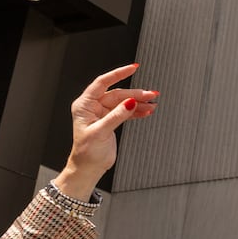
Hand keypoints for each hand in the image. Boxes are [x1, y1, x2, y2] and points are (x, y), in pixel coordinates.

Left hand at [52, 64, 159, 201]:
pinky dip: (137, 111)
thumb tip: (130, 102)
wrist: (88, 169)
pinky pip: (126, 111)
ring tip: (153, 103)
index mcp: (85, 105)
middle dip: (136, 94)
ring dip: (139, 102)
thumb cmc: (86, 153)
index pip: (102, 83)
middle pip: (118, 94)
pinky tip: (147, 111)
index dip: (118, 74)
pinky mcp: (111, 121)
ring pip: (124, 102)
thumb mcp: (101, 132)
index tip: (133, 68)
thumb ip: (116, 116)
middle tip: (151, 95)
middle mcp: (93, 107)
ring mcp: (103, 113)